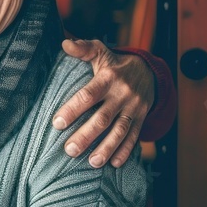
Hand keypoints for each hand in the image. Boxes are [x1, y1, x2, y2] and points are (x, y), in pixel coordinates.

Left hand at [53, 39, 154, 168]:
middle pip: (103, 118)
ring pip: (120, 131)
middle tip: (69, 150)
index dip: (73, 109)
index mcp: (109, 78)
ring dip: (106, 148)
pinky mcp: (141, 119)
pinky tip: (113, 164)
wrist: (150, 71)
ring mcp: (134, 108)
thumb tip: (64, 43)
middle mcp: (123, 94)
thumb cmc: (115, 63)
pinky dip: (125, 151)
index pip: (89, 95)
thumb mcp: (101, 51)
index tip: (57, 123)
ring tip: (91, 162)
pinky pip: (135, 137)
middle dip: (86, 135)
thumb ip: (83, 48)